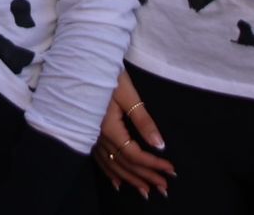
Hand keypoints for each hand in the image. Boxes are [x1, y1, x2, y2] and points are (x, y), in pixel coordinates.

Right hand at [93, 70, 174, 198]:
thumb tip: (159, 144)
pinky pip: (99, 159)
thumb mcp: (129, 94)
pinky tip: (117, 182)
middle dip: (145, 176)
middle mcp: (98, 137)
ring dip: (130, 179)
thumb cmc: (106, 74)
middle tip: (165, 187)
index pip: (134, 154)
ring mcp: (91, 136)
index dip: (153, 164)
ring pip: (112, 165)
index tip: (171, 170)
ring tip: (146, 191)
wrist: (82, 62)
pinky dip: (110, 172)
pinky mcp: (88, 133)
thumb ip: (143, 120)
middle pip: (124, 163)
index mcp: (109, 128)